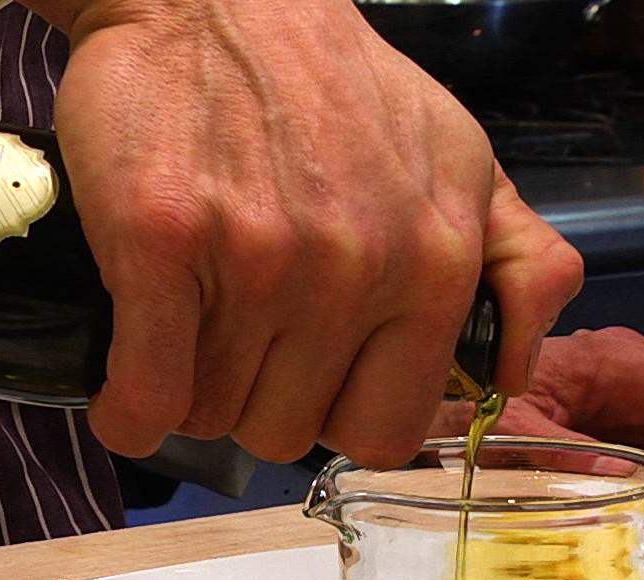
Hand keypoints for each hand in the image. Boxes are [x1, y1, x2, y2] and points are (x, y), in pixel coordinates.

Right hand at [23, 0, 581, 467]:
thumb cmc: (333, 85)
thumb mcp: (462, 158)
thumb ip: (517, 263)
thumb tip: (512, 372)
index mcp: (436, 260)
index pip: (384, 430)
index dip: (335, 415)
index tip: (308, 381)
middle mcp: (355, 269)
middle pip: (286, 431)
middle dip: (255, 401)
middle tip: (238, 339)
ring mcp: (258, 260)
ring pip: (213, 416)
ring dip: (191, 396)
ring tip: (190, 333)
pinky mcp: (161, 243)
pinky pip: (147, 398)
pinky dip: (127, 414)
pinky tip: (126, 392)